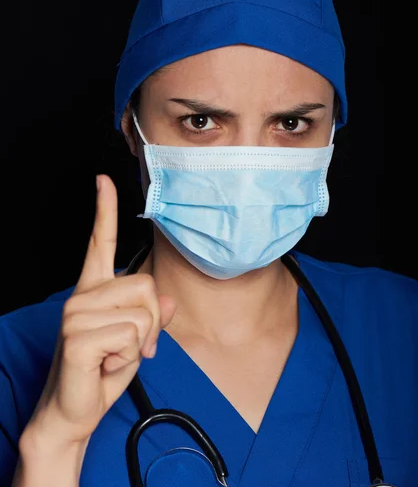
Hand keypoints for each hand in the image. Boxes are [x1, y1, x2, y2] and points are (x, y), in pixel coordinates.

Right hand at [27, 174, 176, 445]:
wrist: (74, 412)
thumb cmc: (102, 372)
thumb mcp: (136, 341)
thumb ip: (152, 317)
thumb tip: (168, 299)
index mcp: (94, 289)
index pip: (98, 241)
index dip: (104, 209)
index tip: (103, 180)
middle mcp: (82, 294)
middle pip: (147, 286)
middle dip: (152, 323)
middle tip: (130, 348)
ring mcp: (76, 313)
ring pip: (143, 313)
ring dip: (139, 344)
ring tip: (113, 357)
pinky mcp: (77, 335)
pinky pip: (131, 336)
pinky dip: (128, 358)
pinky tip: (104, 365)